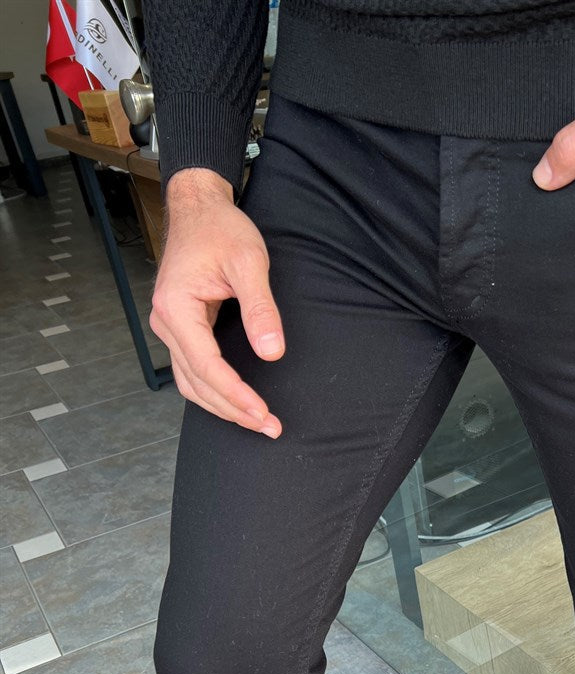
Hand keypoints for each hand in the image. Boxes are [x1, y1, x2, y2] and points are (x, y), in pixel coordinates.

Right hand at [150, 168, 284, 437]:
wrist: (198, 209)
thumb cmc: (221, 230)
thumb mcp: (249, 262)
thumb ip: (260, 308)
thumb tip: (272, 352)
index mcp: (176, 307)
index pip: (206, 366)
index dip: (235, 395)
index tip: (262, 413)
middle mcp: (166, 323)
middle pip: (197, 383)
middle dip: (234, 410)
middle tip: (270, 427)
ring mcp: (170, 328)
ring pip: (191, 383)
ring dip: (223, 407)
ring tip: (258, 422)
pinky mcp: (180, 330)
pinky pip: (193, 371)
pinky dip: (214, 392)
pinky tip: (237, 403)